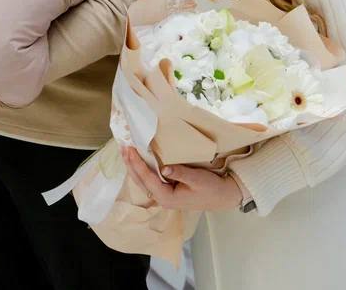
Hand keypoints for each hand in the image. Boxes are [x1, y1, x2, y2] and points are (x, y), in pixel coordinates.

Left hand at [121, 146, 242, 211]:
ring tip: (126, 152)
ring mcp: (164, 196)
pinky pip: (150, 180)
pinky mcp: (167, 192)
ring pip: (143, 181)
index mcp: (167, 197)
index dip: (137, 163)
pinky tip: (139, 161)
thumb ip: (180, 173)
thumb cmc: (211, 188)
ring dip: (134, 167)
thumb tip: (165, 168)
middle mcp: (162, 199)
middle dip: (130, 164)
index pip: (147, 178)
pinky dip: (142, 170)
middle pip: (140, 181)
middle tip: (122, 147)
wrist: (222, 197)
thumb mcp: (197, 179)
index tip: (129, 149)